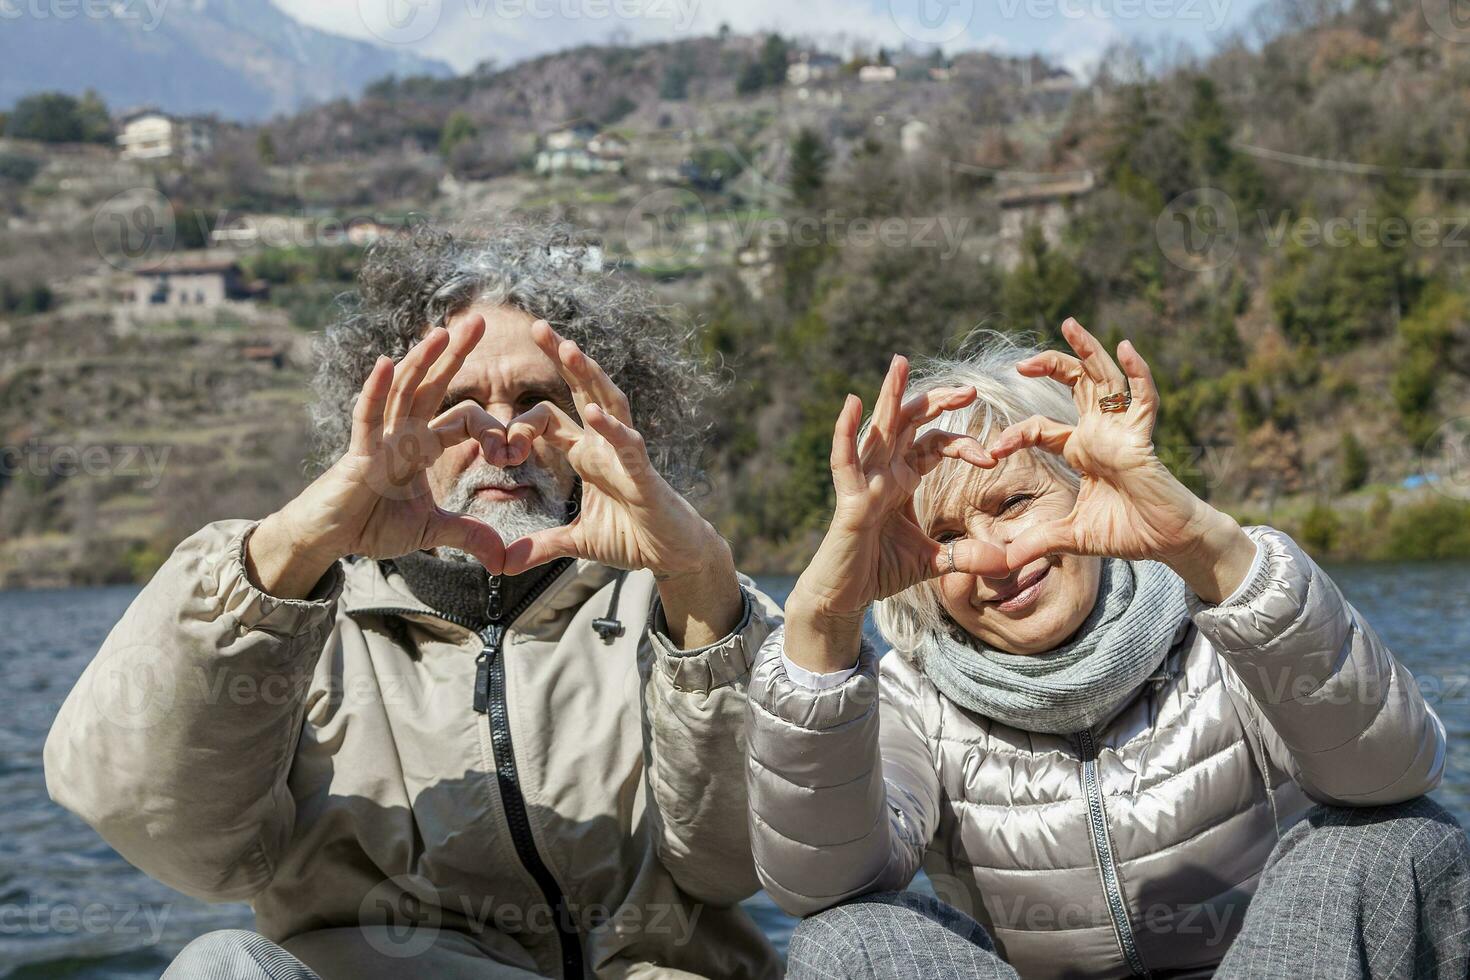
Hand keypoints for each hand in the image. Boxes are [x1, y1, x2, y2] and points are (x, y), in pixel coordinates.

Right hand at [248, 317, 506, 597]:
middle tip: (480, 319)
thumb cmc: (372, 525)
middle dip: (456, 353)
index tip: (512, 453)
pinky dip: (376, 391)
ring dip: (423, 360)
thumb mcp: (431, 532)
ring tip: (443, 330)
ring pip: (404, 391)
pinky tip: (386, 362)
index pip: (464, 419)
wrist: (329, 538)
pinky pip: (368, 418)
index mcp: (423, 446)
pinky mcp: (359, 453)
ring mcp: (380, 439)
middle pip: (433, 384)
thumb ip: (467, 534)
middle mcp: (403, 433)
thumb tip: (502, 557)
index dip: (492, 430)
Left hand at [433, 321, 741, 646]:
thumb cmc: (634, 538)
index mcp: (586, 453)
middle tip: (537, 325)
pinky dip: (611, 429)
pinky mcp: (645, 475)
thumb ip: (541, 546)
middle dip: (562, 357)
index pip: (548, 419)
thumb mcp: (577, 542)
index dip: (519, 427)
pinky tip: (595, 413)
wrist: (674, 555)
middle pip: (582, 389)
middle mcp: (605, 443)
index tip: (498, 451)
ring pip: (608, 402)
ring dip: (589, 376)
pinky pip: (628, 445)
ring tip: (570, 348)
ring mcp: (626, 454)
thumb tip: (502, 565)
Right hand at [785, 355, 1007, 671]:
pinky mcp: (848, 498)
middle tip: (970, 388)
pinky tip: (853, 402)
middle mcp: (882, 471)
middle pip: (910, 424)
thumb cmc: (880, 571)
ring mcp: (863, 481)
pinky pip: (844, 460)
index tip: (992, 457)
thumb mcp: (934, 561)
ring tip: (900, 362)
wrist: (844, 596)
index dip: (962, 443)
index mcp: (902, 479)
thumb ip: (968, 556)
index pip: (934, 445)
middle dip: (937, 402)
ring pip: (878, 429)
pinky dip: (846, 431)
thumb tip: (1008, 561)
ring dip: (890, 395)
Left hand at [995, 317, 1255, 601]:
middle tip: (1022, 361)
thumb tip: (1001, 563)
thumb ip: (1037, 543)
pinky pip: (1144, 397)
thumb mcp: (1071, 536)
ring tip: (1068, 324)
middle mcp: (1101, 433)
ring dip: (1088, 351)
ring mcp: (1123, 431)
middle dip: (1050, 366)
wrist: (1168, 543)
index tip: (992, 451)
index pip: (1042, 428)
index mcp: (1083, 450)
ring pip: (1105, 379)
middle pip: (1075, 385)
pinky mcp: (1143, 437)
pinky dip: (1138, 372)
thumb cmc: (1128, 533)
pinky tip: (1126, 347)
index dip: (1016, 434)